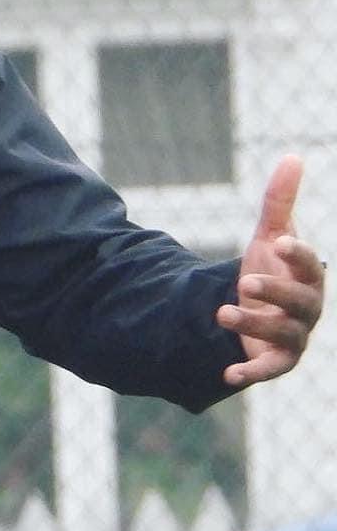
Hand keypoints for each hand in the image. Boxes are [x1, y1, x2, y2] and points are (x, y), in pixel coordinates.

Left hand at [218, 155, 324, 386]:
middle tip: (245, 281)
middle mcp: (306, 307)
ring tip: (222, 312)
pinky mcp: (275, 360)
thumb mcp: (270, 234)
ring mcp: (293, 335)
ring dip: (255, 324)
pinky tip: (228, 375)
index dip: (296, 254)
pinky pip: (268, 370)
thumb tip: (292, 156)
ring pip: (283, 335)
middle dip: (275, 292)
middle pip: (299, 301)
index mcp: (307, 275)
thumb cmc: (272, 268)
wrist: (258, 309)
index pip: (307, 263)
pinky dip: (250, 373)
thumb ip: (279, 200)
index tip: (277, 242)